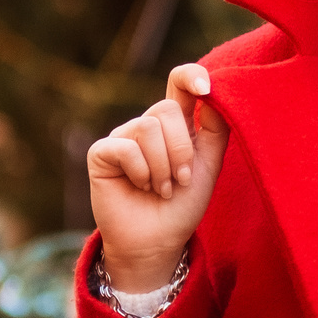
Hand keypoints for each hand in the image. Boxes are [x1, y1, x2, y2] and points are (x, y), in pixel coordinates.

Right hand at [86, 64, 229, 292]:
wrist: (158, 241)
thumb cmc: (183, 205)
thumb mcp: (209, 166)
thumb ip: (215, 129)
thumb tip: (214, 92)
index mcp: (175, 124)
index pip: (179, 83)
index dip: (190, 76)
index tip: (206, 87)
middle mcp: (147, 126)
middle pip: (165, 109)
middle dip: (181, 149)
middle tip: (180, 180)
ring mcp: (122, 138)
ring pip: (147, 128)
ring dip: (162, 167)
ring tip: (162, 189)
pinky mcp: (102, 153)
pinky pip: (126, 148)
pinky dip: (141, 172)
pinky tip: (140, 187)